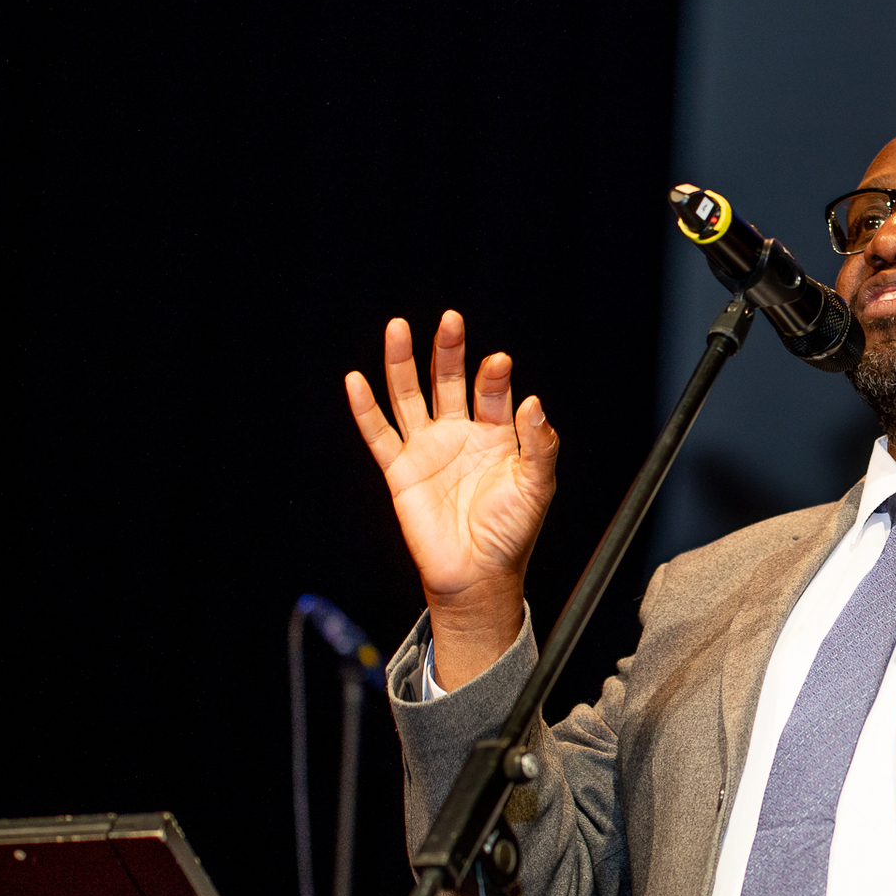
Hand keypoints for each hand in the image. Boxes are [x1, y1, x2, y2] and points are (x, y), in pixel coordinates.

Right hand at [345, 311, 557, 687]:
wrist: (478, 575)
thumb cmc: (511, 533)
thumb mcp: (537, 486)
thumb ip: (539, 444)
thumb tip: (533, 401)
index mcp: (495, 435)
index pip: (492, 392)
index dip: (493, 376)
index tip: (498, 362)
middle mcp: (459, 435)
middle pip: (448, 381)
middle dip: (449, 351)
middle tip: (451, 320)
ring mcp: (427, 449)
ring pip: (410, 396)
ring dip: (402, 363)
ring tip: (398, 327)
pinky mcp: (400, 471)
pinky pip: (378, 434)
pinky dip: (365, 408)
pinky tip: (355, 379)